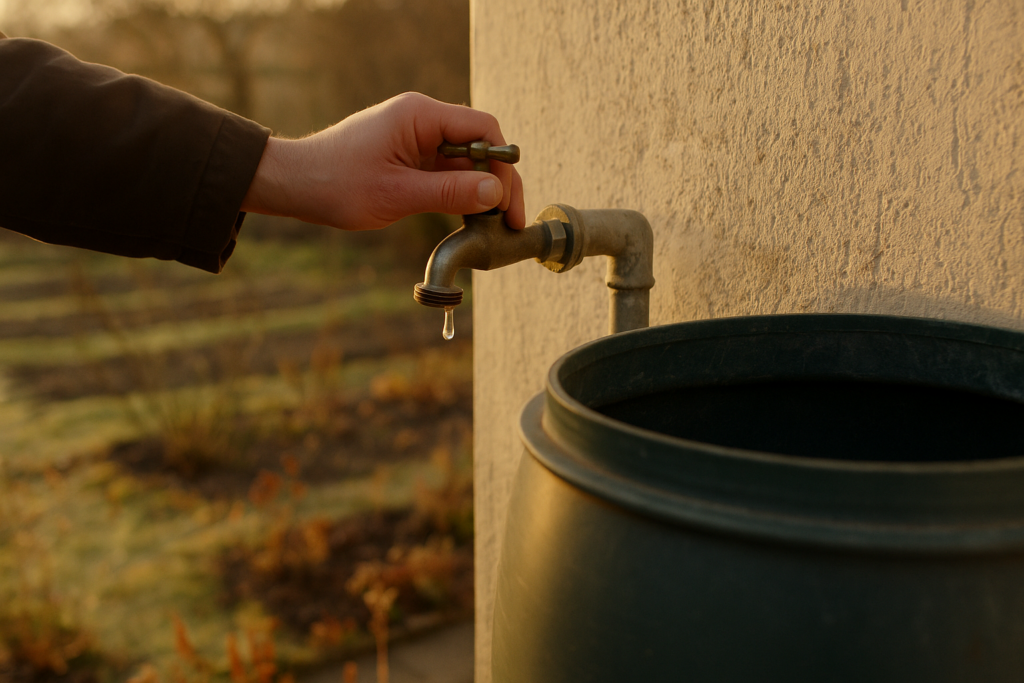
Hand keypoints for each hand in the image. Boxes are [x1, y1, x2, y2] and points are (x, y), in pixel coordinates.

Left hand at [240, 92, 525, 229]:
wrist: (294, 184)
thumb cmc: (336, 184)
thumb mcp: (396, 194)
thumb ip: (449, 191)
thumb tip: (496, 192)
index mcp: (420, 116)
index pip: (483, 130)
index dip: (504, 166)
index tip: (509, 204)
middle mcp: (422, 121)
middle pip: (480, 147)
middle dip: (498, 183)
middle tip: (509, 222)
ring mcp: (417, 139)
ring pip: (466, 162)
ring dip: (481, 192)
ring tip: (495, 227)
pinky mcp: (410, 158)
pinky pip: (447, 172)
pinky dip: (461, 194)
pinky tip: (471, 220)